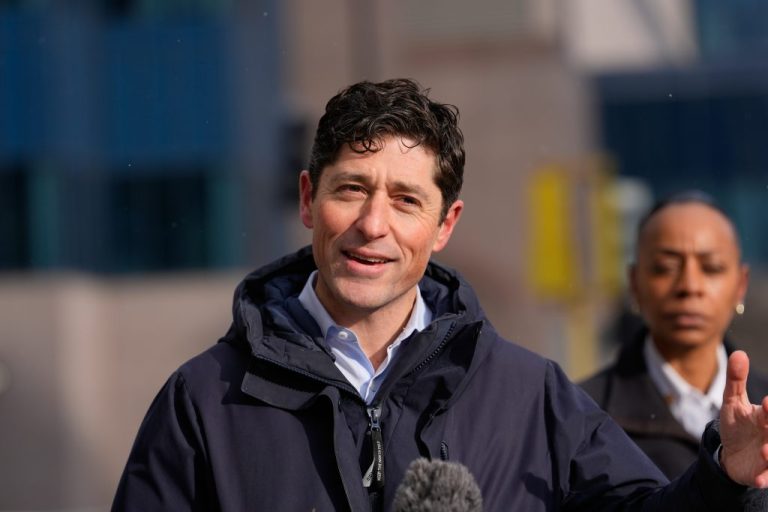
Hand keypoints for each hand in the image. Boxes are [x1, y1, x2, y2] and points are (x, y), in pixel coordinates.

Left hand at [719, 350, 767, 486]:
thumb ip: (736, 380)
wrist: (733, 453)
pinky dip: (763, 478)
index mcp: (766, 417)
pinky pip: (765, 477)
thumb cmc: (738, 424)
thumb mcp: (732, 401)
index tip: (767, 402)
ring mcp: (767, 456)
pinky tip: (759, 480)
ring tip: (764, 451)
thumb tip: (738, 352)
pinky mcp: (761, 473)